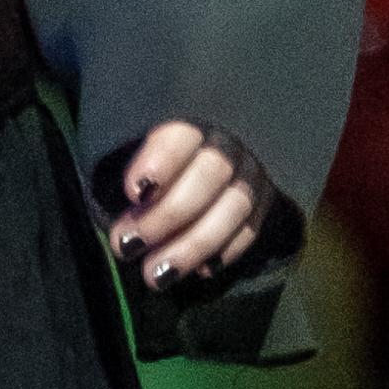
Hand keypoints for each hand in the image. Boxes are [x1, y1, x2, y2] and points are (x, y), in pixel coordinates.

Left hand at [106, 118, 272, 293]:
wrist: (192, 146)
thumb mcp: (130, 137)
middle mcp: (228, 139)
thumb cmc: (147, 149)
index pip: (182, 132)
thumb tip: (123, 200)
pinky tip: (200, 271)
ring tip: (156, 274)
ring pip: (234, 206)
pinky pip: (253, 227)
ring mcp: (252, 168)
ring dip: (193, 245)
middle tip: (127, 245)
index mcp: (192, 113)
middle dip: (168, 215)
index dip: (161, 162)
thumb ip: (123, 157)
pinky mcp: (266, 198)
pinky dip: (227, 251)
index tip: (134, 191)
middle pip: (210, 173)